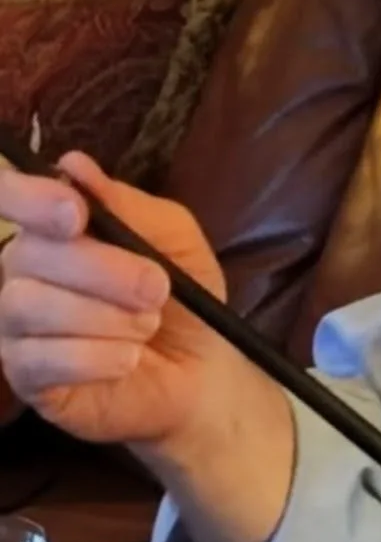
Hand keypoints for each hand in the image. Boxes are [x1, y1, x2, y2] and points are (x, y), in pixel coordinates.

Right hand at [0, 150, 228, 450]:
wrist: (201, 370)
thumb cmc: (184, 298)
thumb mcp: (174, 240)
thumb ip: (129, 206)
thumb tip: (73, 165)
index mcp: (53, 229)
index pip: (10, 197)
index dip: (30, 199)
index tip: (76, 214)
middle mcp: (22, 271)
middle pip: (29, 254)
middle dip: (103, 271)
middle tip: (157, 289)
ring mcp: (15, 326)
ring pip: (28, 305)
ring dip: (104, 317)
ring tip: (146, 327)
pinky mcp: (25, 376)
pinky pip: (39, 359)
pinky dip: (96, 357)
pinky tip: (127, 359)